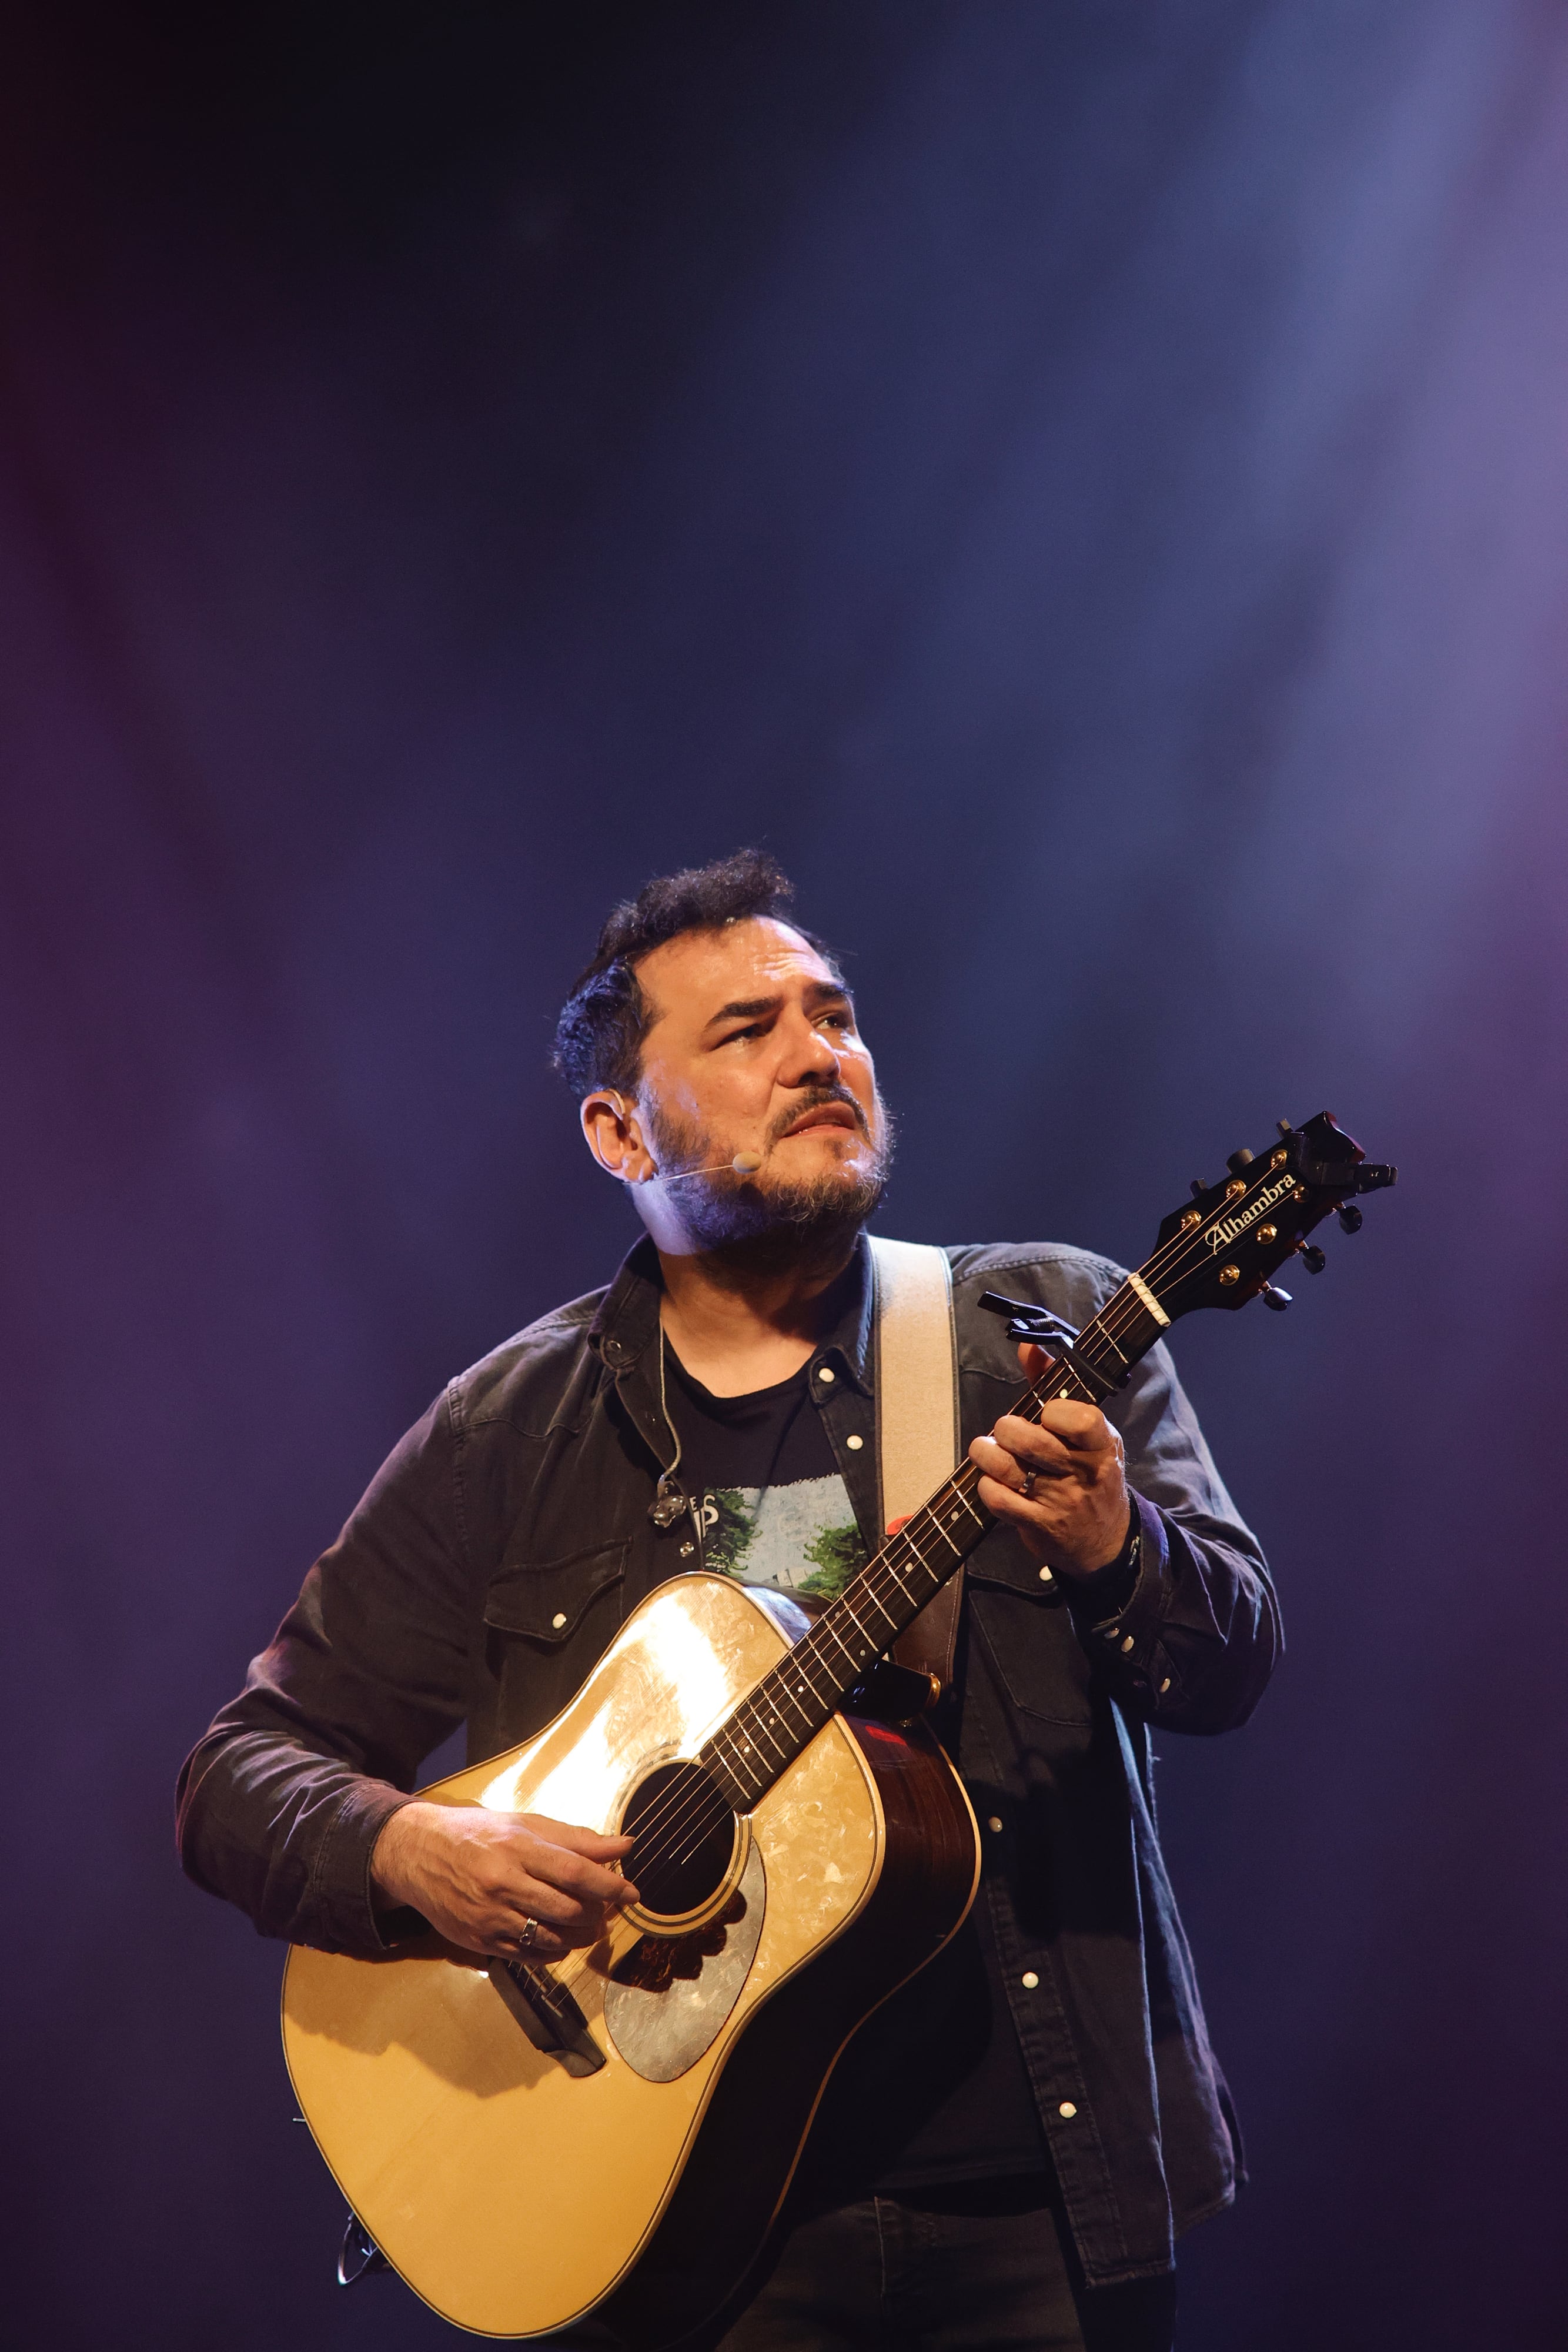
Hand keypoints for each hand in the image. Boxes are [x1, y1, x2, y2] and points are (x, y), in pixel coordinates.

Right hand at [371, 1802, 637, 1959]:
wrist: (419, 1854)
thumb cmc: (479, 1834)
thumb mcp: (526, 1825)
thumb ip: (576, 1839)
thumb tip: (624, 1845)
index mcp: (518, 1847)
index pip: (575, 1872)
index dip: (610, 1886)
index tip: (632, 1894)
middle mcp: (503, 1883)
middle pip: (567, 1909)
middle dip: (597, 1915)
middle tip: (608, 1912)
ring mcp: (490, 1916)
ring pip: (550, 1938)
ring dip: (579, 1938)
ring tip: (588, 1927)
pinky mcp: (479, 1941)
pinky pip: (527, 1956)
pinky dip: (552, 1952)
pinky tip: (559, 1941)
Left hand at [968, 1341, 1130, 1578]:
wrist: (1105, 1541)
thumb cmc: (1090, 1473)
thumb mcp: (1088, 1433)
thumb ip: (1054, 1385)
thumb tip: (1027, 1345)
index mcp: (1102, 1444)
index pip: (1082, 1419)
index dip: (1055, 1411)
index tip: (1045, 1413)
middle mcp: (1084, 1473)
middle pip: (1034, 1442)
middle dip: (1007, 1429)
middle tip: (1003, 1429)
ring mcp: (1061, 1501)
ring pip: (1010, 1469)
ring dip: (987, 1454)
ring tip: (984, 1449)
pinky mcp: (1039, 1525)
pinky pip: (999, 1499)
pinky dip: (986, 1485)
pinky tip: (990, 1480)